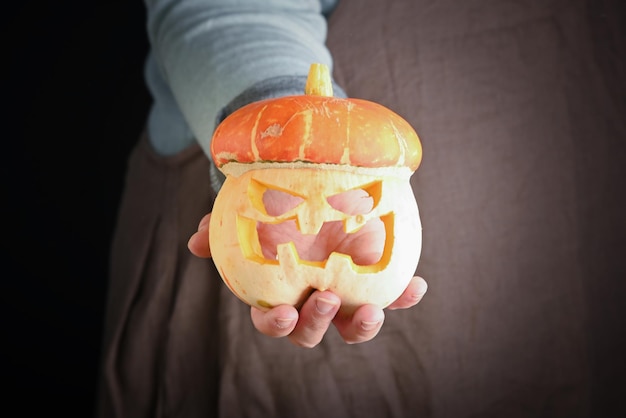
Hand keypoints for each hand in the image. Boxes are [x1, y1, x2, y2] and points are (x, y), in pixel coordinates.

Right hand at [187, 189, 426, 346]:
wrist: (312, 187)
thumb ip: (220, 227)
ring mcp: (345, 293)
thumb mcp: (245, 212)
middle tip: (327, 299)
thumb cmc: (272, 207)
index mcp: (279, 292)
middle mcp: (311, 299)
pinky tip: (416, 287)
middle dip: (317, 324)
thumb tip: (195, 242)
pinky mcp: (374, 279)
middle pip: (311, 332)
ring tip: (372, 311)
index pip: (272, 319)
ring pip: (352, 327)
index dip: (275, 324)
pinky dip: (404, 297)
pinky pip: (392, 295)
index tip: (283, 313)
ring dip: (361, 327)